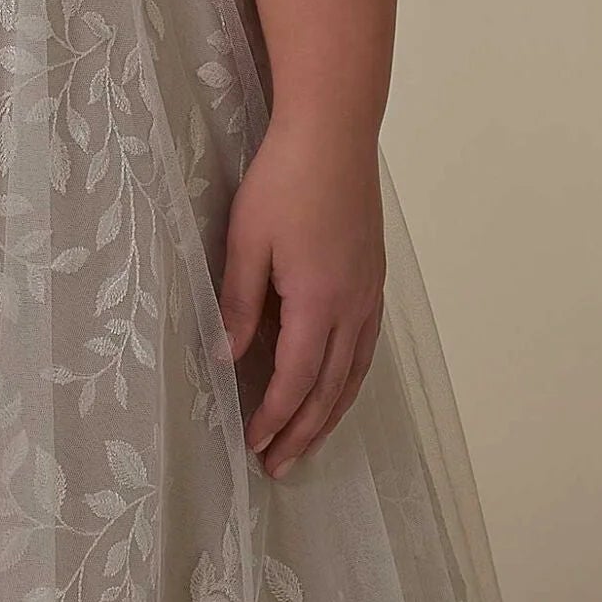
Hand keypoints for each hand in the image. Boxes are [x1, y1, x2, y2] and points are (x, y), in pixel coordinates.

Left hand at [216, 115, 385, 476]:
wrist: (334, 134)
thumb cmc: (283, 182)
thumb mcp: (247, 241)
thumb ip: (239, 303)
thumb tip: (227, 356)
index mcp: (317, 302)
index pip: (295, 378)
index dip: (275, 417)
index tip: (254, 445)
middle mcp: (352, 308)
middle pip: (330, 389)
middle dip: (303, 432)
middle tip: (279, 466)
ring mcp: (369, 294)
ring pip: (355, 373)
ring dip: (330, 414)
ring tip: (307, 443)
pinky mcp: (373, 279)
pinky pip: (366, 347)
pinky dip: (351, 380)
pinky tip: (338, 388)